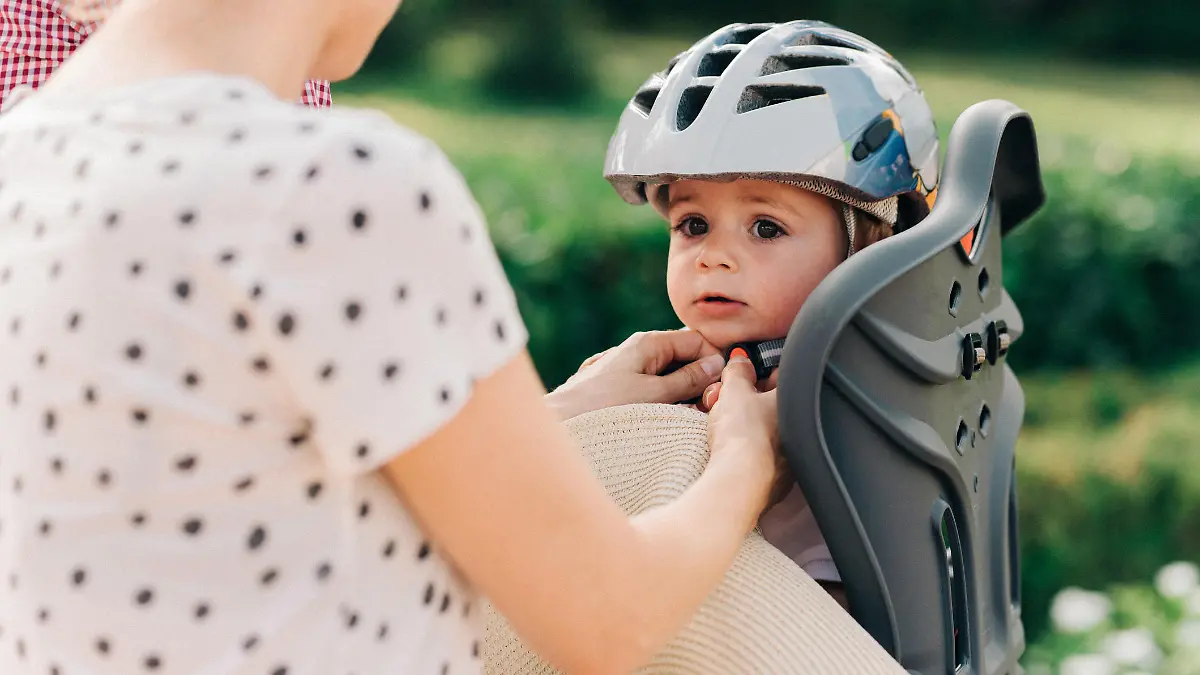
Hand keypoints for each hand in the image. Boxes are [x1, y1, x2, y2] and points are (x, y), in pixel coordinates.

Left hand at [544, 330, 725, 419]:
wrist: (562, 422)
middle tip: (706, 407)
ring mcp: (628, 368)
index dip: (713, 360)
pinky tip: (663, 418)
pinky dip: (664, 401)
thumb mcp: (655, 394)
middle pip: (684, 357)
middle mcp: (638, 350)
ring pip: (669, 375)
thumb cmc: (605, 407)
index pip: (696, 339)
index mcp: (649, 343)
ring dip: (683, 395)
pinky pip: (652, 388)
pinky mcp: (620, 386)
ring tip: (685, 417)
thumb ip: (689, 379)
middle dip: (699, 380)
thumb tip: (716, 364)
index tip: (722, 386)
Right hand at [705, 353, 784, 511]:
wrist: (741, 482)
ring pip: (765, 431)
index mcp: (798, 400)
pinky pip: (760, 456)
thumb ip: (738, 371)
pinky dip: (746, 451)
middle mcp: (802, 429)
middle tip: (723, 400)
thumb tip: (740, 362)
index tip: (741, 375)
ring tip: (722, 426)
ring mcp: (792, 457)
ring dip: (745, 425)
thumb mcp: (734, 391)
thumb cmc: (744, 435)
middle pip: (770, 405)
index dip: (757, 372)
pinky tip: (730, 451)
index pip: (781, 376)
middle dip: (745, 400)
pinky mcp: (778, 479)